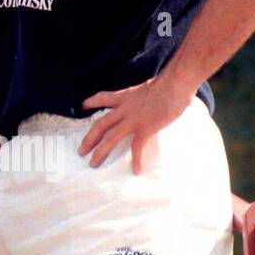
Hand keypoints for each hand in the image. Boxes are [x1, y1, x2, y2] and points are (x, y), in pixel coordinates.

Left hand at [77, 77, 194, 173]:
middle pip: (100, 124)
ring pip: (110, 137)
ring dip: (100, 151)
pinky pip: (137, 147)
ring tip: (93, 163)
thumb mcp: (149, 87)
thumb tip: (150, 99)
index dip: (91, 102)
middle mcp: (124, 109)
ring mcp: (133, 120)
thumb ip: (144, 96)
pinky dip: (136, 159)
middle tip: (81, 151)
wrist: (174, 85)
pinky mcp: (145, 128)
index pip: (103, 98)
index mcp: (125, 97)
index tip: (82, 106)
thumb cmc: (167, 84)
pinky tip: (136, 170)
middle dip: (89, 139)